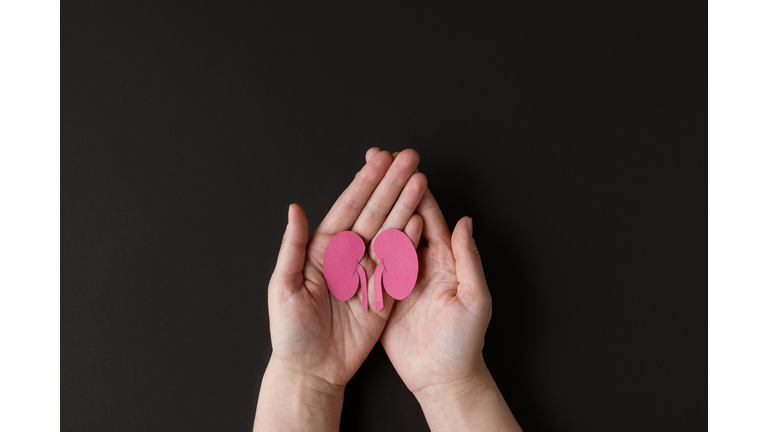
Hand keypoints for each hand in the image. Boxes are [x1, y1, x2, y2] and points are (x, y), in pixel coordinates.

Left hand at [254, 148, 426, 430]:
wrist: (311, 370)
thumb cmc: (290, 331)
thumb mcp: (283, 287)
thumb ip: (292, 247)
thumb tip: (295, 208)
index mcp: (323, 250)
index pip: (348, 208)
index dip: (364, 183)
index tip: (379, 159)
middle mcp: (348, 256)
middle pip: (374, 213)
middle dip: (391, 185)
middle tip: (409, 158)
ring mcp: (368, 273)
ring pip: (390, 232)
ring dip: (405, 205)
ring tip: (420, 180)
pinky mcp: (384, 294)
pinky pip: (400, 264)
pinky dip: (410, 242)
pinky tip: (420, 221)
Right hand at [374, 150, 521, 430]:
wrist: (442, 378)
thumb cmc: (464, 343)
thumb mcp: (475, 300)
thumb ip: (470, 260)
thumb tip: (465, 222)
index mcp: (444, 259)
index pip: (427, 214)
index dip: (412, 187)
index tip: (399, 163)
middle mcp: (420, 262)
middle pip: (402, 215)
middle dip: (388, 186)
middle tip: (376, 158)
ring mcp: (399, 276)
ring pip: (383, 233)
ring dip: (372, 206)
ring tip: (359, 181)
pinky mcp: (383, 294)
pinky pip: (369, 263)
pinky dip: (359, 241)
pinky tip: (346, 224)